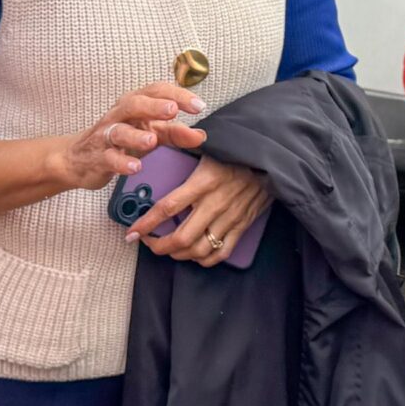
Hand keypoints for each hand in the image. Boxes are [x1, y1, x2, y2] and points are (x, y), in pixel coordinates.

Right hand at [49, 84, 206, 191]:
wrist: (79, 159)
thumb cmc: (120, 141)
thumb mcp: (149, 134)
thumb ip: (175, 133)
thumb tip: (201, 135)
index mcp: (134, 104)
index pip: (156, 91)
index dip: (177, 95)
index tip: (199, 105)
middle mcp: (119, 115)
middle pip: (134, 104)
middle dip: (154, 106)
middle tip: (173, 110)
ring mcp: (106, 136)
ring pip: (118, 131)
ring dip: (135, 135)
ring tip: (152, 141)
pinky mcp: (98, 157)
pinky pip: (109, 158)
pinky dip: (121, 162)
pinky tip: (135, 167)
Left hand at [131, 154, 272, 266]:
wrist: (272, 157)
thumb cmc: (237, 150)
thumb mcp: (208, 145)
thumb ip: (184, 149)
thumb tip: (159, 146)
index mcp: (203, 182)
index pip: (167, 208)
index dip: (146, 224)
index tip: (132, 232)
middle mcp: (215, 204)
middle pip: (180, 238)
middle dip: (159, 247)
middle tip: (149, 243)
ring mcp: (230, 218)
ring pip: (199, 250)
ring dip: (179, 255)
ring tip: (169, 249)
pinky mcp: (242, 225)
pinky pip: (221, 252)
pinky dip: (204, 259)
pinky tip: (195, 255)